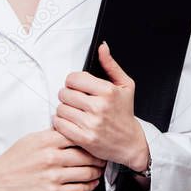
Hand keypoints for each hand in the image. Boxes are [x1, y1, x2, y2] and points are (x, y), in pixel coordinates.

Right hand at [0, 129, 104, 190]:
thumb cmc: (13, 160)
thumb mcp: (32, 138)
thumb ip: (52, 134)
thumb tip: (71, 127)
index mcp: (47, 140)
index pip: (78, 134)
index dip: (91, 137)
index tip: (97, 138)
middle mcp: (51, 157)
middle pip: (86, 154)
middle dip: (98, 155)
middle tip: (104, 155)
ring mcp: (53, 175)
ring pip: (86, 172)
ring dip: (97, 171)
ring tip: (100, 169)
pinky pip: (79, 189)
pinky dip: (90, 186)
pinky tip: (92, 183)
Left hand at [54, 42, 149, 172]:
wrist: (130, 143)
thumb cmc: (125, 113)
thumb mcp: (125, 85)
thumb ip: (110, 65)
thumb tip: (102, 47)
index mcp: (108, 91)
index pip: (74, 78)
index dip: (73, 81)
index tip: (77, 86)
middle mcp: (99, 107)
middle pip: (65, 93)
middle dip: (68, 95)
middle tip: (75, 100)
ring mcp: (91, 124)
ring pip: (60, 109)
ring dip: (64, 109)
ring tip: (74, 111)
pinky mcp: (84, 138)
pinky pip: (60, 124)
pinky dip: (61, 122)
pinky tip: (71, 122)